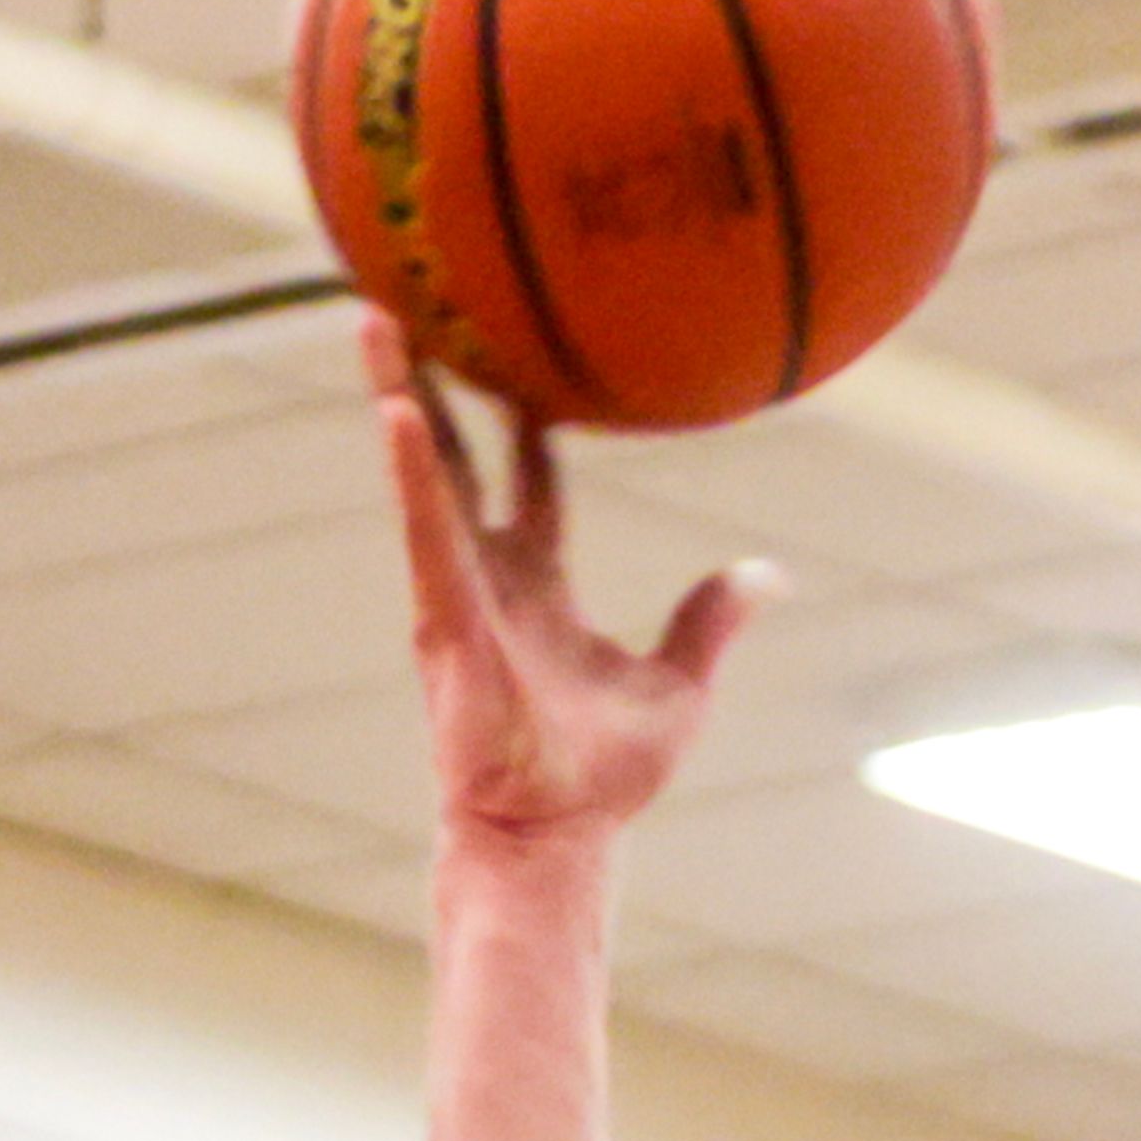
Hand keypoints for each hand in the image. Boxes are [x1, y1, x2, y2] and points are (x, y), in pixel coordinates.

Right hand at [369, 315, 764, 841]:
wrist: (557, 835)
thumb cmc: (605, 778)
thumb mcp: (680, 686)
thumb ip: (711, 623)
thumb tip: (767, 576)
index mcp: (540, 589)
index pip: (532, 486)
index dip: (530, 427)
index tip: (532, 363)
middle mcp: (488, 577)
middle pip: (456, 456)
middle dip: (438, 384)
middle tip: (419, 304)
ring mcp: (457, 591)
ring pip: (422, 471)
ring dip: (397, 392)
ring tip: (374, 309)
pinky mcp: (442, 615)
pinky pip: (424, 528)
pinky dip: (411, 469)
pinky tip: (397, 406)